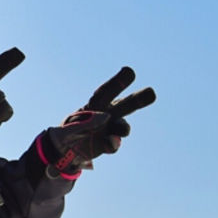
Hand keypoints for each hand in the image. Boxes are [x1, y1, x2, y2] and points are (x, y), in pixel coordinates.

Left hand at [37, 67, 155, 177]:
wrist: (66, 147)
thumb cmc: (68, 130)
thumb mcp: (67, 125)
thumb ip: (82, 124)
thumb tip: (104, 122)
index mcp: (96, 103)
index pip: (107, 91)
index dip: (118, 82)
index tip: (129, 71)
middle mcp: (107, 114)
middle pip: (126, 105)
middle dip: (139, 99)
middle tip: (151, 93)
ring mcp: (109, 129)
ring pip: (123, 126)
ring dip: (124, 128)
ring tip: (124, 131)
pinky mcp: (107, 144)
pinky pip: (113, 143)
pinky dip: (113, 143)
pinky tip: (110, 142)